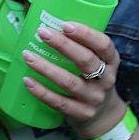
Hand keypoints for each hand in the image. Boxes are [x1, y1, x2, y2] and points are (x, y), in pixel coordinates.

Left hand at [19, 21, 125, 137]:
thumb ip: (82, 46)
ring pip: (69, 82)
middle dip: (63, 45)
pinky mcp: (81, 113)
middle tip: (42, 33)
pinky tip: (27, 81)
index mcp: (111, 61)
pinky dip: (42, 92)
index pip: (104, 45)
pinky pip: (59, 102)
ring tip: (28, 56)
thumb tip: (49, 23)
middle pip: (86, 61)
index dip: (86, 34)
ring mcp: (94, 98)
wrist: (103, 116)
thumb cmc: (93, 79)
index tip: (65, 25)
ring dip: (46, 68)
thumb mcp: (98, 62)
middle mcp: (105, 79)